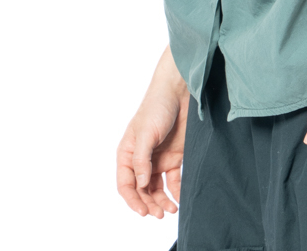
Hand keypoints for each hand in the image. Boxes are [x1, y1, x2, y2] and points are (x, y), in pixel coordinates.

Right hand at [117, 88, 188, 218]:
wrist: (179, 91)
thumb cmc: (157, 107)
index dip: (133, 200)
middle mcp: (141, 160)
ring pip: (157, 188)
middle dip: (149, 203)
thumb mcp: (145, 133)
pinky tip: (180, 199)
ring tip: (170, 210)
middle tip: (159, 214)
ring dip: (162, 201)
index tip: (143, 211)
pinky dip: (176, 191)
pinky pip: (174, 179)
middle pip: (142, 189)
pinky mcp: (175, 156)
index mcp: (127, 154)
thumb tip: (142, 185)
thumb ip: (142, 160)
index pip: (126, 184)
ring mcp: (158, 159)